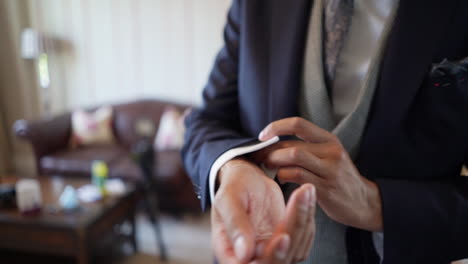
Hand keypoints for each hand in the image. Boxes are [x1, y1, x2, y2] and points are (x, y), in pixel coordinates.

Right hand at [212, 158, 315, 262]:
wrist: (248, 181)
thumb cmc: (234, 189)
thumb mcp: (228, 200)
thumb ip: (235, 224)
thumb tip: (244, 254)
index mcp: (231, 253)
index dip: (272, 256)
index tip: (283, 237)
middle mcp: (253, 259)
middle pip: (281, 259)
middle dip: (294, 229)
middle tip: (301, 200)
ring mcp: (274, 252)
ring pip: (297, 246)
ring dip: (303, 217)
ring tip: (304, 190)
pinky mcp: (290, 244)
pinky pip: (306, 237)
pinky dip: (308, 216)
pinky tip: (305, 197)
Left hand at [255, 117, 382, 231]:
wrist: (364, 203)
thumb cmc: (338, 178)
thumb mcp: (329, 156)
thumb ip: (307, 147)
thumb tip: (273, 142)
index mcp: (330, 140)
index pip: (298, 124)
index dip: (276, 127)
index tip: (262, 136)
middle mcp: (331, 152)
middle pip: (291, 145)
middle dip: (270, 151)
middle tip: (259, 157)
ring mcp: (329, 170)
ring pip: (293, 157)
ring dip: (274, 162)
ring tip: (268, 167)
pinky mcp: (325, 188)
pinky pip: (296, 176)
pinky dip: (282, 175)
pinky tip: (281, 179)